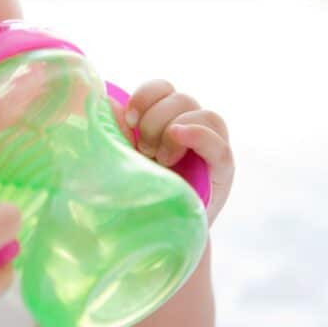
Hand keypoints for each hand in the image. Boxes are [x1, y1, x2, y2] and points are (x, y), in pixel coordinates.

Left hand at [111, 80, 233, 225]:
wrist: (154, 237)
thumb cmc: (135, 191)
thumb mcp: (123, 157)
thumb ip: (116, 130)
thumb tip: (105, 102)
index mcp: (166, 120)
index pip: (163, 89)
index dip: (146, 96)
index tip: (128, 119)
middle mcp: (191, 129)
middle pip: (181, 99)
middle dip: (155, 120)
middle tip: (143, 149)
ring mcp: (210, 148)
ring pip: (203, 114)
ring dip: (173, 131)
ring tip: (159, 160)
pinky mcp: (222, 170)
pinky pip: (219, 144)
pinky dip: (198, 135)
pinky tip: (178, 136)